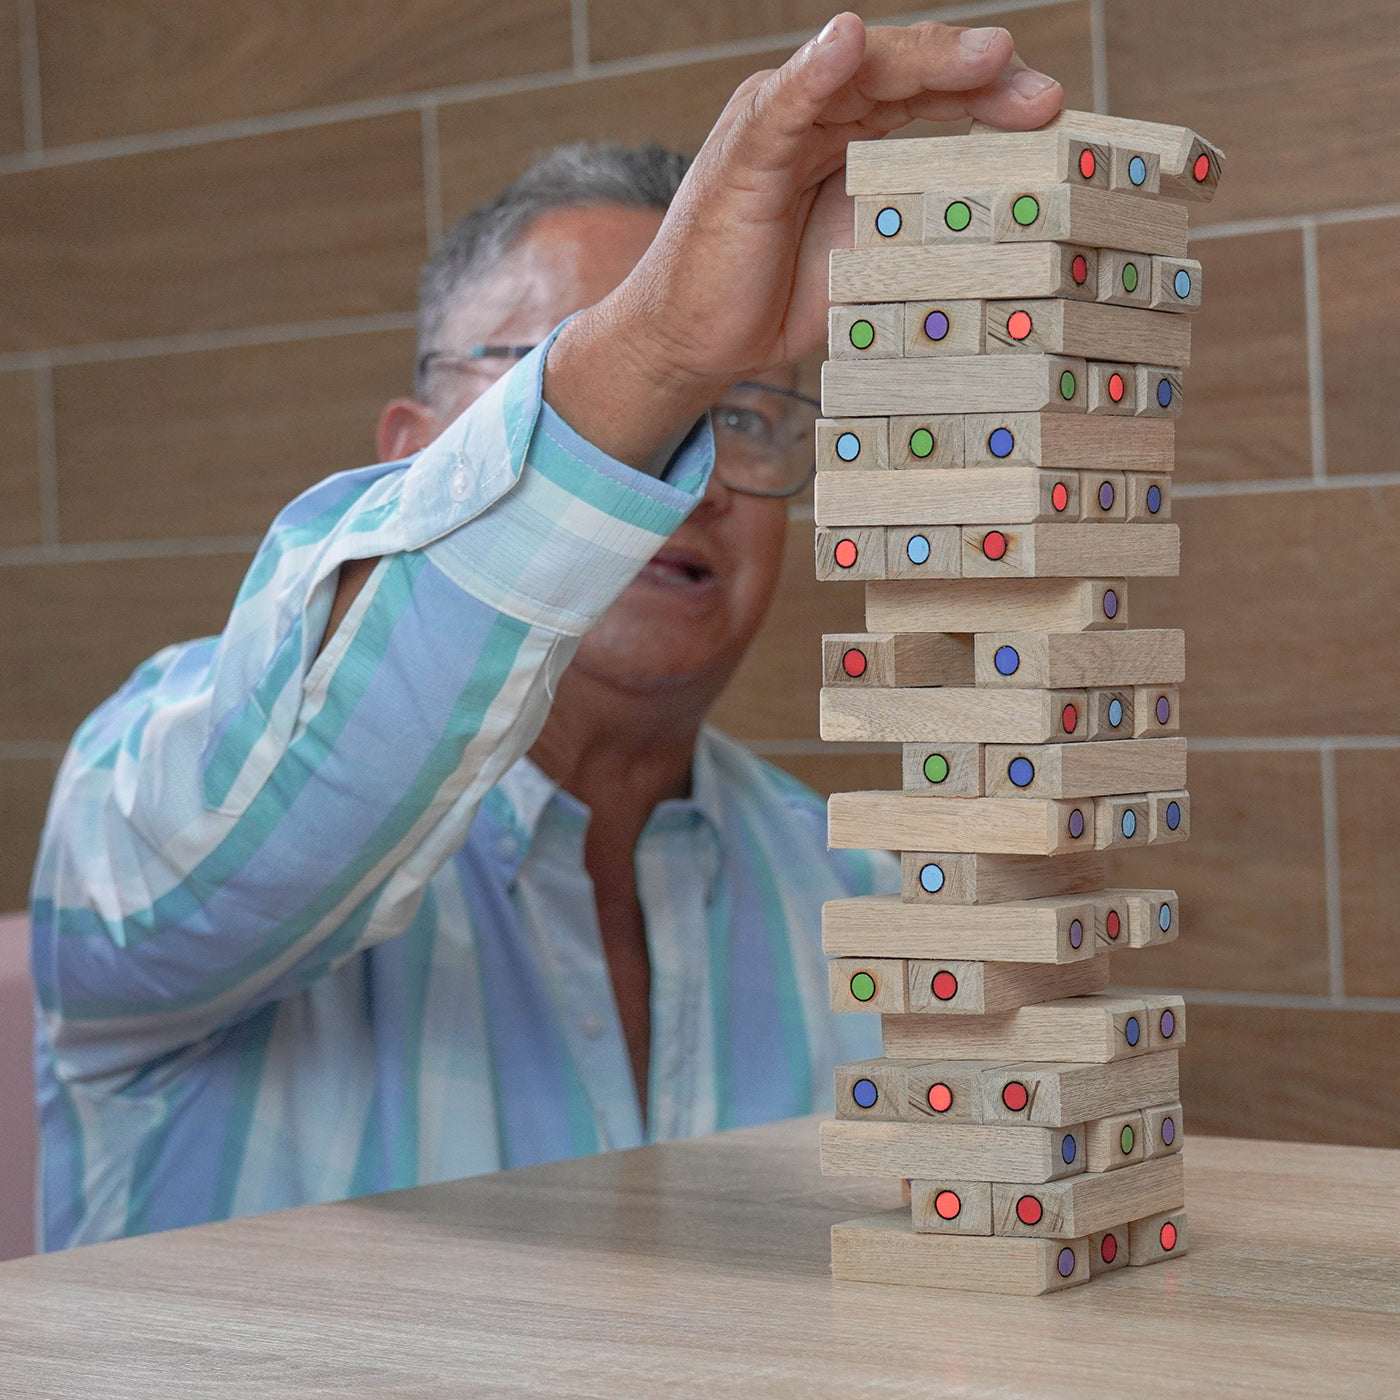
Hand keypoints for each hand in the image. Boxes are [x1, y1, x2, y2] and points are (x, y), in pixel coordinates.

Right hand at [546, 13, 1062, 471]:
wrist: (695, 338)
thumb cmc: (771, 297)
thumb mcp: (864, 258)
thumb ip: (914, 223)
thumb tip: (995, 224)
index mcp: (848, 136)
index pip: (926, 95)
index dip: (988, 96)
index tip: (1047, 115)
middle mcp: (816, 116)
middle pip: (904, 74)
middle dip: (976, 75)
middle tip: (1041, 95)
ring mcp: (777, 127)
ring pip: (857, 73)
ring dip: (924, 60)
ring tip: (987, 55)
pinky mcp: (743, 155)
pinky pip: (783, 104)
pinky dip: (815, 71)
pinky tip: (847, 42)